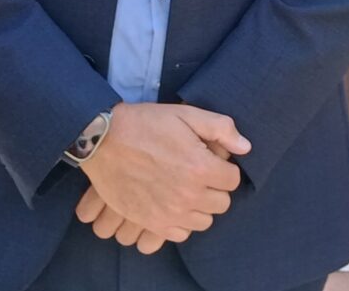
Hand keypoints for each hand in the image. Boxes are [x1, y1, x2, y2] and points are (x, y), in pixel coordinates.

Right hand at [78, 103, 247, 245]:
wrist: (103, 140)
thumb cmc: (145, 124)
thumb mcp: (185, 114)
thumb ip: (221, 128)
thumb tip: (245, 147)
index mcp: (201, 168)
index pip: (233, 180)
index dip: (224, 168)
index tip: (210, 160)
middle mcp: (189, 196)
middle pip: (222, 203)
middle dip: (215, 188)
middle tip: (198, 174)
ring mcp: (169, 213)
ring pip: (203, 221)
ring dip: (199, 206)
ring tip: (185, 188)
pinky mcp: (152, 223)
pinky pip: (181, 233)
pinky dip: (181, 221)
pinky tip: (172, 203)